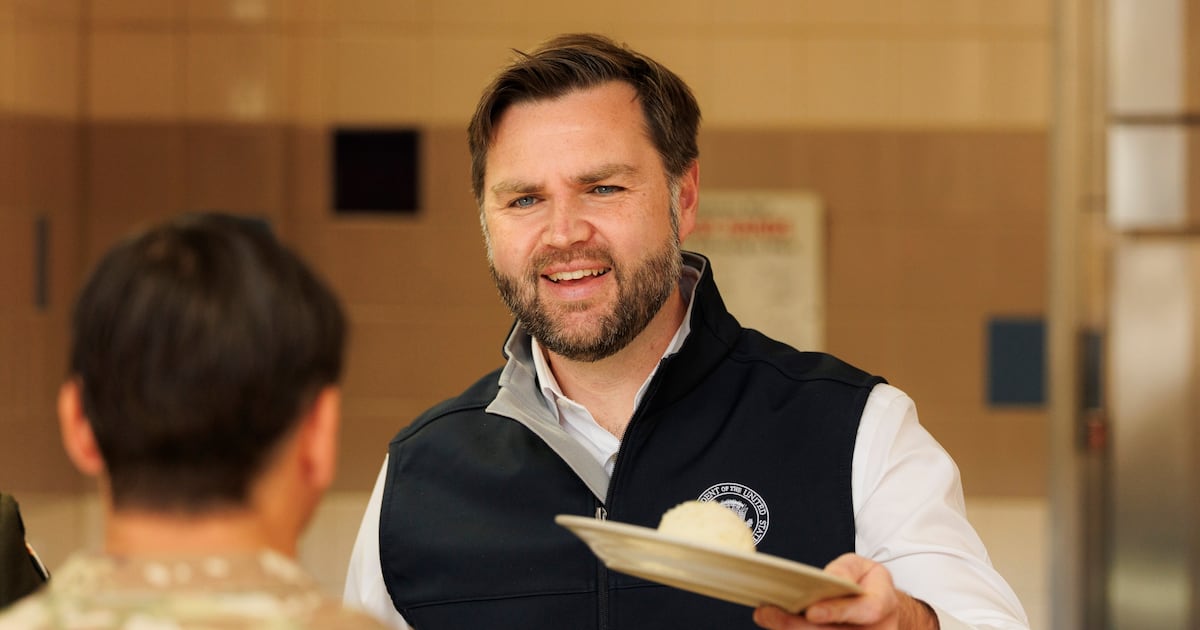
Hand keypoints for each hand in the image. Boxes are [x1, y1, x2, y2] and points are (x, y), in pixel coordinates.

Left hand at [752, 553, 937, 628]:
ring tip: (765, 616)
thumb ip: (845, 570)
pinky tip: (774, 622)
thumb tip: (829, 578)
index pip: (865, 611)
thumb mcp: (861, 566)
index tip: (811, 611)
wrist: (879, 607)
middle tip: (768, 613)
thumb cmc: (867, 584)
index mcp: (884, 604)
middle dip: (798, 626)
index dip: (837, 612)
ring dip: (791, 629)